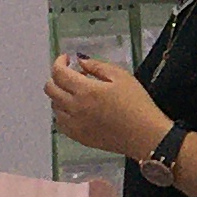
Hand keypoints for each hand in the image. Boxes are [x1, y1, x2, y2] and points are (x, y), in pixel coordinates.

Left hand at [48, 56, 166, 159]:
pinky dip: (62, 113)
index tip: (66, 59)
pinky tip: (74, 110)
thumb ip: (98, 66)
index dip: (59, 62)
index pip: (59, 73)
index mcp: (85, 91)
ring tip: (75, 92)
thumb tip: (81, 62)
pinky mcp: (80, 138)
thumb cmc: (137, 104)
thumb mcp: (121, 77)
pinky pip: (60, 124)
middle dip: (56, 77)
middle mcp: (75, 108)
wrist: (145, 135)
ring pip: (54, 106)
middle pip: (51, 89)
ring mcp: (75, 125)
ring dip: (59, 95)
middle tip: (70, 74)